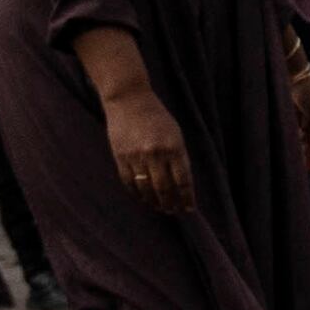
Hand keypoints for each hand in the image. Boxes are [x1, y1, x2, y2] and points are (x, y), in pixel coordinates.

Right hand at [103, 86, 196, 216]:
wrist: (128, 99)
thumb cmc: (157, 116)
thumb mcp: (175, 134)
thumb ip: (179, 157)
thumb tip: (182, 184)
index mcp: (174, 148)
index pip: (183, 181)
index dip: (187, 198)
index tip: (189, 209)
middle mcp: (155, 154)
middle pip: (164, 188)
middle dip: (170, 203)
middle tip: (173, 211)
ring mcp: (136, 156)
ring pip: (146, 188)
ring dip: (154, 202)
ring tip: (159, 207)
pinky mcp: (120, 156)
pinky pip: (129, 182)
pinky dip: (137, 194)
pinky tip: (143, 199)